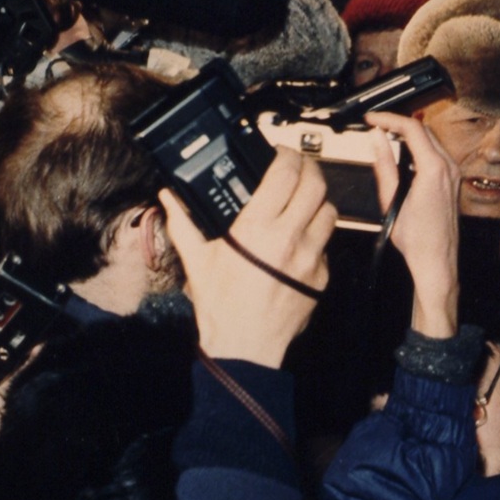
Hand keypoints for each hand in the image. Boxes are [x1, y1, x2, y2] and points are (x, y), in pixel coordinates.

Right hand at [160, 147, 337, 367]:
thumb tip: (169, 197)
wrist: (246, 346)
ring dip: (319, 201)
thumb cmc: (221, 305)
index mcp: (257, 228)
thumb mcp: (197, 261)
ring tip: (304, 201)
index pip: (285, 174)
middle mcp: (289, 238)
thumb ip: (184, 223)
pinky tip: (302, 238)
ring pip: (330, 212)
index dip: (288, 156)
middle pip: (317, 185)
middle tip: (299, 169)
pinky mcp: (322, 275)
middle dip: (310, 169)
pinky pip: (327, 243)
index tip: (282, 153)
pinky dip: (318, 235)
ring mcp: (310, 257)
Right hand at [364, 111, 459, 338]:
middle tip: (376, 125)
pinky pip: (436, 153)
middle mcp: (448, 168)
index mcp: (434, 170)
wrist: (437, 261)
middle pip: (423, 130)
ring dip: (409, 134)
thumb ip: (384, 165)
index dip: (388, 119)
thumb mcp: (391, 200)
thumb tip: (377, 140)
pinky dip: (419, 147)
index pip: (411, 128)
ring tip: (386, 137)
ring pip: (431, 140)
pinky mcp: (453, 181)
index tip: (372, 119)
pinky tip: (403, 155)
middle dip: (398, 123)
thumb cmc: (418, 240)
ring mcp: (454, 174)